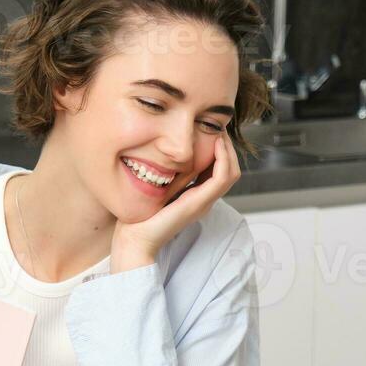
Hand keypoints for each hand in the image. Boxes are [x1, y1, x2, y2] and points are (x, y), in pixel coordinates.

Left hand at [110, 132, 241, 271]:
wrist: (134, 239)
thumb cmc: (139, 216)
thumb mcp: (156, 187)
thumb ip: (165, 173)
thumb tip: (165, 150)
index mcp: (196, 197)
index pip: (219, 171)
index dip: (219, 150)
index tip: (210, 130)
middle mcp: (204, 200)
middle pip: (230, 170)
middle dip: (227, 147)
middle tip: (218, 126)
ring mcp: (204, 203)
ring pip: (231, 173)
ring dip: (228, 150)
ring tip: (219, 131)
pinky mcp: (199, 203)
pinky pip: (222, 178)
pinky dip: (223, 159)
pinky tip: (215, 143)